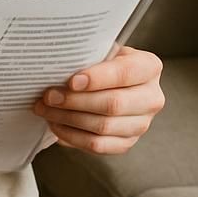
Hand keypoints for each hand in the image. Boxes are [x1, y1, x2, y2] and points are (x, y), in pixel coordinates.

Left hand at [30, 42, 163, 153]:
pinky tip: (56, 125)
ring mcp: (142, 124)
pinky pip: (98, 145)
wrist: (111, 83)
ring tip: (46, 110)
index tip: (71, 81)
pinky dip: (73, 137)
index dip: (97, 78)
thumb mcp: (102, 51)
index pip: (125, 73)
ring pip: (103, 127)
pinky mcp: (127, 142)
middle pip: (113, 104)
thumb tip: (58, 65)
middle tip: (49, 96)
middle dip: (75, 101)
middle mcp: (151, 98)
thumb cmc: (103, 64)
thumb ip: (88, 56)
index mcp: (149, 67)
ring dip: (68, 119)